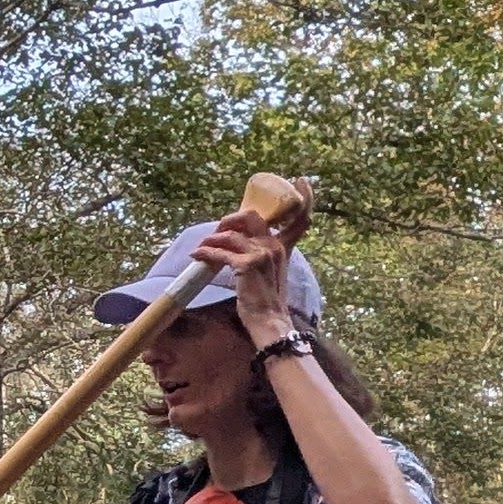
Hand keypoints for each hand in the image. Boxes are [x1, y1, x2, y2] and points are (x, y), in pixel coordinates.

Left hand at [195, 204, 299, 336]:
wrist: (269, 322)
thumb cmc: (266, 300)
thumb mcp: (271, 273)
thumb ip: (263, 255)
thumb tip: (239, 242)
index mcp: (283, 247)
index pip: (299, 218)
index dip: (304, 198)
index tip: (300, 181)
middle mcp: (275, 246)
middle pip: (251, 216)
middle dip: (229, 219)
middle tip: (217, 231)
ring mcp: (262, 254)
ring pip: (231, 235)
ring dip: (211, 240)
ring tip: (201, 248)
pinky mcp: (247, 265)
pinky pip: (221, 252)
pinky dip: (206, 253)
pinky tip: (198, 256)